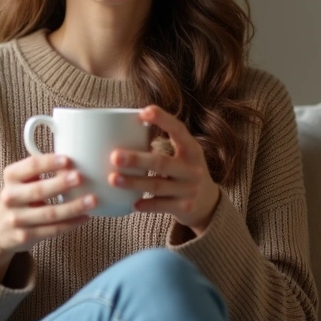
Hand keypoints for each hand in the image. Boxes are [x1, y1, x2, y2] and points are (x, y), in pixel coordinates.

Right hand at [0, 154, 95, 281]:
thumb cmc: (19, 198)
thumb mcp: (22, 181)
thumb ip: (39, 172)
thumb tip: (73, 163)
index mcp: (11, 177)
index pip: (30, 166)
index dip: (49, 162)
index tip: (68, 159)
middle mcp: (10, 197)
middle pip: (39, 190)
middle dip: (61, 184)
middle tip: (80, 178)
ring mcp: (16, 219)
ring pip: (49, 213)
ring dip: (73, 207)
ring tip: (91, 200)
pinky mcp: (24, 236)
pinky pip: (52, 230)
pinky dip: (71, 224)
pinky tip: (84, 217)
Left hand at [109, 105, 220, 234]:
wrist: (207, 202)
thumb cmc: (184, 171)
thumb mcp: (182, 154)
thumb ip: (162, 144)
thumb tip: (122, 129)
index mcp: (191, 149)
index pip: (178, 130)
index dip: (162, 119)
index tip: (143, 112)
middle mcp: (193, 169)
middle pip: (162, 163)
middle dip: (137, 159)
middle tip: (114, 156)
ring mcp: (189, 189)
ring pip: (157, 185)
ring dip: (134, 182)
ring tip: (113, 179)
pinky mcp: (185, 208)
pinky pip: (161, 206)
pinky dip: (146, 205)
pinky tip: (132, 203)